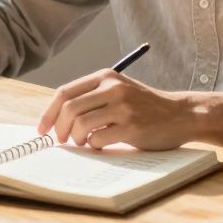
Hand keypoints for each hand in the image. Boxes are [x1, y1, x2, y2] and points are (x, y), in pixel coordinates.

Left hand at [36, 69, 192, 149]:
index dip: (49, 113)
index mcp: (105, 76)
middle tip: (62, 140)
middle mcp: (112, 88)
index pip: (65, 92)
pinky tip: (102, 145)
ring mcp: (122, 107)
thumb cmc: (145, 106)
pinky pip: (98, 139)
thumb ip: (93, 97)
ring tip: (84, 142)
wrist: (181, 114)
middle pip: (69, 108)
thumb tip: (57, 119)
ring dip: (77, 139)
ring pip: (80, 124)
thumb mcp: (119, 90)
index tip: (42, 129)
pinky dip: (94, 146)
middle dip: (59, 128)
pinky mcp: (131, 126)